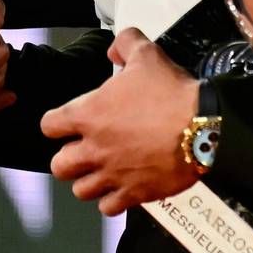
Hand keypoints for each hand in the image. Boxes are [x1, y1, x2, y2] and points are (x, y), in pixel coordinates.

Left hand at [39, 29, 201, 216]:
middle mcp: (94, 149)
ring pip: (81, 191)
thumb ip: (124, 44)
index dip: (56, 123)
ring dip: (88, 181)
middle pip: (59, 166)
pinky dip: (112, 200)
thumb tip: (113, 51)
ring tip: (102, 171)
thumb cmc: (170, 91)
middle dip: (69, 158)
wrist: (204, 127)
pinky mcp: (134, 194)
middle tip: (86, 149)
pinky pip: (108, 208)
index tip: (70, 121)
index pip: (49, 126)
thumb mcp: (146, 54)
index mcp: (88, 115)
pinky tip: (122, 188)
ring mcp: (113, 175)